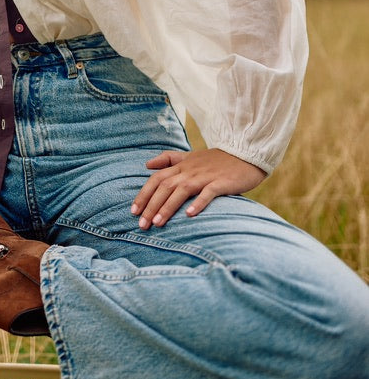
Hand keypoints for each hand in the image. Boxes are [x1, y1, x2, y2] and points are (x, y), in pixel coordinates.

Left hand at [130, 148, 265, 229]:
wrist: (244, 154)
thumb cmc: (216, 160)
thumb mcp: (190, 156)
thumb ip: (168, 159)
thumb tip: (147, 164)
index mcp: (181, 165)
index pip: (156, 179)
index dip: (144, 194)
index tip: (133, 211)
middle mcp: (189, 170)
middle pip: (165, 187)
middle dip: (151, 205)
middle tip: (142, 224)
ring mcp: (205, 176)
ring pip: (181, 190)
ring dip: (168, 206)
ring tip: (158, 223)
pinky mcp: (221, 182)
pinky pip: (208, 193)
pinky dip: (198, 202)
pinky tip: (189, 215)